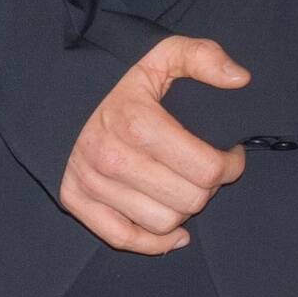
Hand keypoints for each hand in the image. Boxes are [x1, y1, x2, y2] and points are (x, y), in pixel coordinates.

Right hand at [59, 35, 251, 252]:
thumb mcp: (162, 54)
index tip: (228, 153)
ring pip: (164, 222)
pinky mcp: (74, 200)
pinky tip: (173, 230)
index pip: (208, 169)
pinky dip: (154, 242)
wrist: (57, 91)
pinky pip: (124, 239)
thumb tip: (239, 79)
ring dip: (181, 209)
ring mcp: (89, 182)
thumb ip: (204, 57)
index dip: (230, 165)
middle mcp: (110, 158)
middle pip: (190, 200)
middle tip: (203, 169)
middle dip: (206, 186)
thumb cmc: (119, 78)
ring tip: (181, 186)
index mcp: (135, 122)